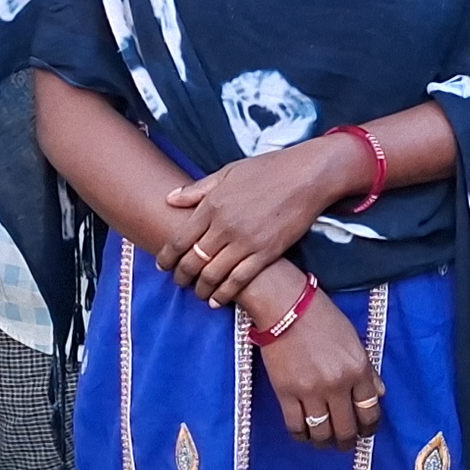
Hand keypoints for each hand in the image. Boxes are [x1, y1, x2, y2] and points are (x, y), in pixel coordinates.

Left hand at [163, 134, 355, 306]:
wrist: (307, 176)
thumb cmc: (268, 169)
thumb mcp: (228, 172)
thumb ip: (197, 189)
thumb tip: (169, 198)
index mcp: (212, 204)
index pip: (179, 239)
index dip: (167, 257)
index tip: (161, 266)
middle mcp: (224, 226)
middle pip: (193, 261)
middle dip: (181, 276)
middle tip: (179, 282)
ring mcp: (245, 242)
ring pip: (213, 275)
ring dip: (201, 289)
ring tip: (198, 293)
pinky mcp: (266, 254)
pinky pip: (239, 280)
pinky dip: (225, 294)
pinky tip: (217, 300)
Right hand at [252, 273, 381, 450]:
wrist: (286, 306)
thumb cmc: (322, 318)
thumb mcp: (353, 340)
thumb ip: (367, 370)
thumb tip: (379, 394)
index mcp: (358, 369)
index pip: (370, 411)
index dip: (370, 427)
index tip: (367, 431)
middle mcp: (337, 384)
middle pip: (347, 428)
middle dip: (348, 441)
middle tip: (346, 441)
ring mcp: (310, 391)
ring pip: (322, 433)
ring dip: (326, 442)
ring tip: (325, 441)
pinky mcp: (285, 393)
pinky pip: (296, 426)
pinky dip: (302, 435)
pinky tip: (305, 433)